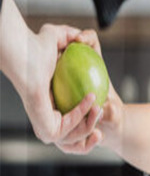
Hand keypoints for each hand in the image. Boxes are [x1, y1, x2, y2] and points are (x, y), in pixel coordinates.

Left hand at [18, 24, 102, 148]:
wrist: (21, 53)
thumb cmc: (35, 46)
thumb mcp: (59, 41)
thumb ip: (71, 38)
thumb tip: (81, 36)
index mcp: (49, 107)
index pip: (71, 123)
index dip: (89, 122)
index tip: (103, 107)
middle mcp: (45, 120)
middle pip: (73, 139)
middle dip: (92, 133)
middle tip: (103, 111)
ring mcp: (44, 126)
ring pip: (73, 138)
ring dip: (91, 124)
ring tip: (99, 107)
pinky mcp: (45, 129)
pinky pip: (69, 129)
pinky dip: (82, 116)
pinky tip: (90, 99)